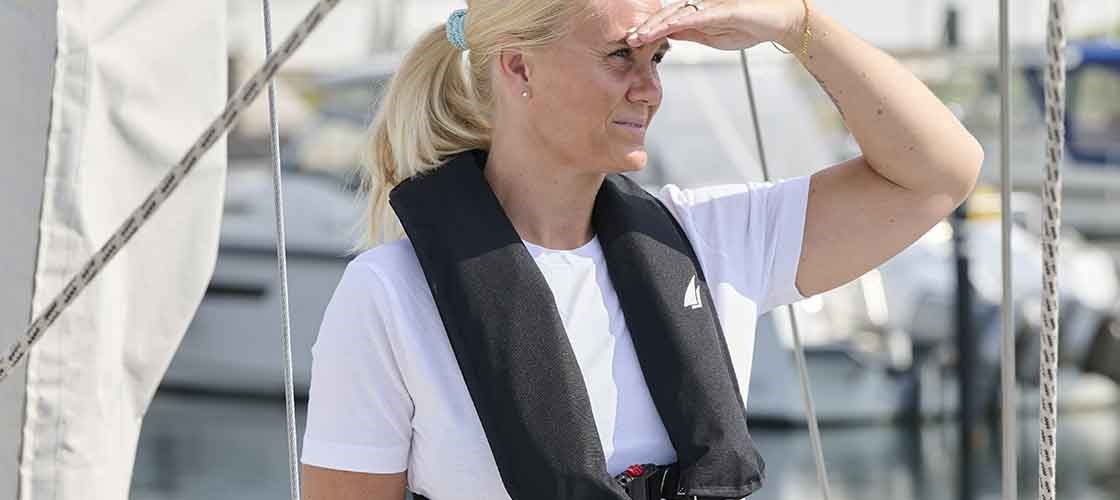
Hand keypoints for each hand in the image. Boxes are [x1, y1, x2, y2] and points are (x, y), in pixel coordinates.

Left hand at [626, 0, 807, 50]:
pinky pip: (696, 16)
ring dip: (656, 25)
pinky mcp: (723, 9)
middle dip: (647, 26)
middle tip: (629, 37)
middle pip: (668, 14)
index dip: (651, 28)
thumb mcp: (714, 37)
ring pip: (677, 14)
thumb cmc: (751, 26)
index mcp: (699, 12)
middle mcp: (702, 5)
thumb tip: (671, 35)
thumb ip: (692, 34)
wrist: (780, 21)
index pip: (670, 20)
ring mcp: (711, 5)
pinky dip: (679, 23)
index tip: (634, 39)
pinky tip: (666, 30)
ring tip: (640, 36)